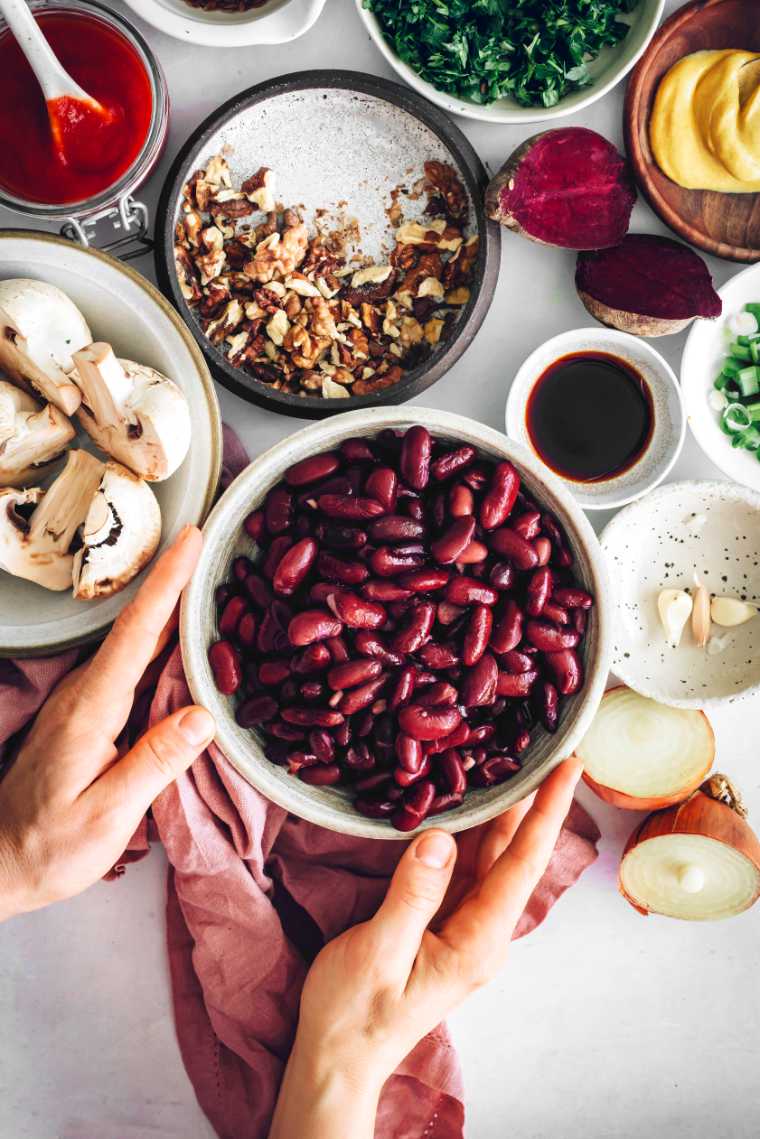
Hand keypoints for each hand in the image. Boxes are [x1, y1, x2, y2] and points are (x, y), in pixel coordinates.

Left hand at [0, 526, 214, 920]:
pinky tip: (192, 637)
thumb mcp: (105, 817)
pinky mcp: (95, 713)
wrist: (1, 860)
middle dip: (177, 578)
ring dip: (176, 606)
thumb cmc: (49, 846)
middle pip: (140, 626)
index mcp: (91, 709)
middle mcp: (88, 693)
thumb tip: (203, 714)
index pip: (135, 634)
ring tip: (216, 576)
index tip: (191, 539)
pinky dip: (168, 640)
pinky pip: (138, 665)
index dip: (166, 584)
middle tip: (218, 541)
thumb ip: (153, 763)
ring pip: (140, 642)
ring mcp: (89, 700)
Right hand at [269, 758, 582, 1138]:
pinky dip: (468, 833)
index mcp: (477, 942)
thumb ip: (412, 894)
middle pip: (513, 855)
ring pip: (489, 858)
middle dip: (533, 801)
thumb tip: (440, 839)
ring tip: (511, 762)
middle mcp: (481, 933)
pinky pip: (463, 869)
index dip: (547, 811)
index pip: (522, 863)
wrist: (338, 1058)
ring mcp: (463, 929)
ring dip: (500, 813)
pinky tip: (465, 806)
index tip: (568, 767)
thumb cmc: (355, 1013)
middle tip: (545, 748)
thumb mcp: (378, 950)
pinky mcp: (442, 926)